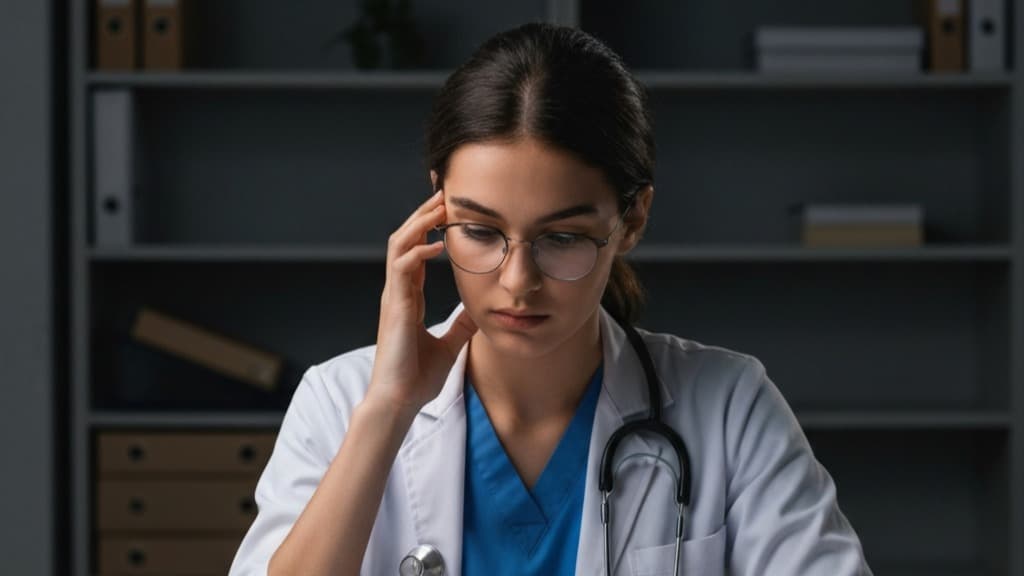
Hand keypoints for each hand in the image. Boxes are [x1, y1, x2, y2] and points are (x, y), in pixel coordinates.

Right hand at [365, 189, 477, 416]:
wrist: (400, 402)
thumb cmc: (417, 377)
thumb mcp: (449, 344)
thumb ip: (460, 325)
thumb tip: (478, 311)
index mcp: (408, 298)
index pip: (414, 251)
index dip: (427, 228)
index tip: (447, 210)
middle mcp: (398, 293)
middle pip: (403, 240)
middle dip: (422, 215)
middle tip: (443, 194)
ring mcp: (394, 298)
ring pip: (398, 246)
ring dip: (418, 223)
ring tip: (439, 207)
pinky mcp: (395, 308)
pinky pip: (402, 268)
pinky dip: (418, 251)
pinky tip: (437, 244)